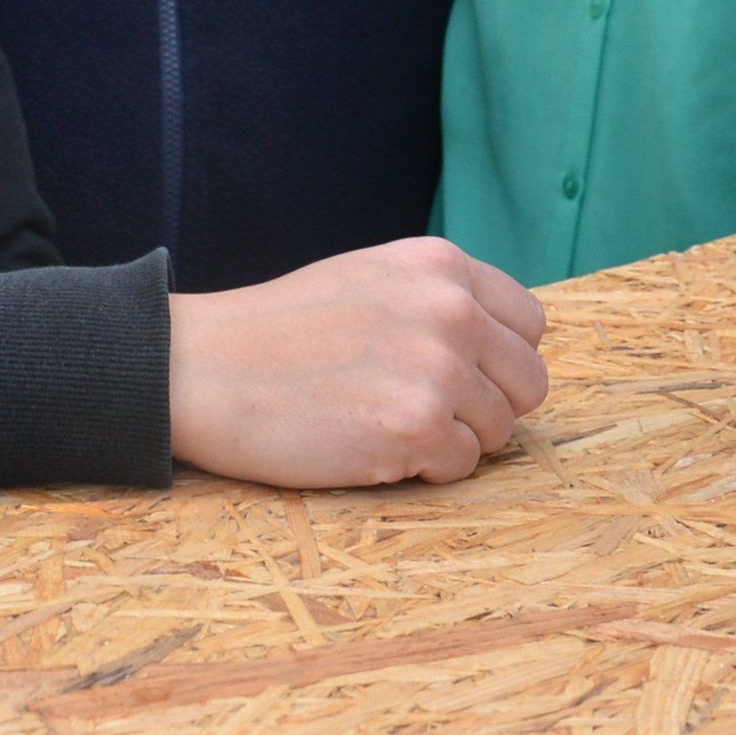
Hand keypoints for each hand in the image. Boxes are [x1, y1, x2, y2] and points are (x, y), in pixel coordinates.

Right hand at [170, 237, 547, 488]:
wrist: (206, 366)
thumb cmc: (282, 329)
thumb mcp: (373, 278)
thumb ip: (439, 300)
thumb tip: (499, 346)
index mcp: (442, 265)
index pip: (530, 324)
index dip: (498, 359)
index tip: (461, 374)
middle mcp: (452, 309)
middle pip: (528, 383)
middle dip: (488, 405)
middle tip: (426, 410)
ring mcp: (438, 369)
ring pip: (499, 431)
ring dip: (453, 439)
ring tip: (387, 422)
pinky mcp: (416, 428)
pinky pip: (461, 467)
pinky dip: (425, 469)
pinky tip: (373, 445)